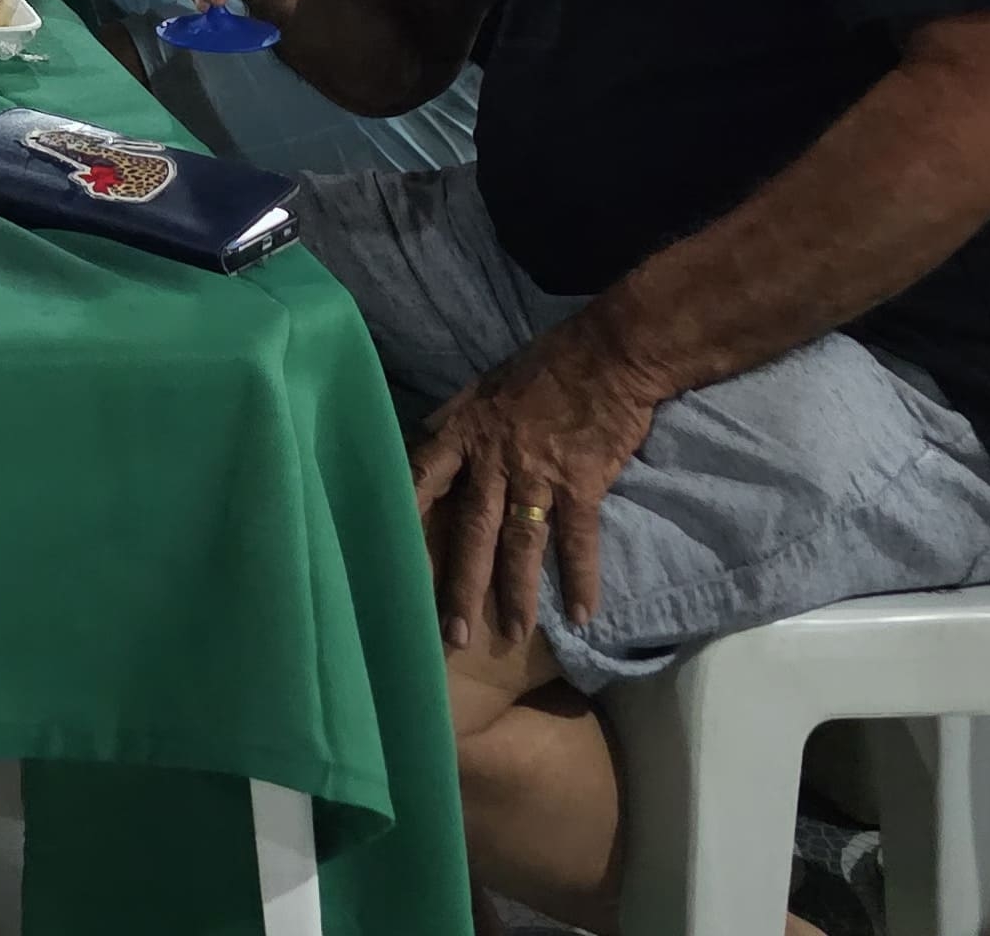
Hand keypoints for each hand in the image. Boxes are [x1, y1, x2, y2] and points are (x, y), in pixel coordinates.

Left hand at [409, 319, 665, 651]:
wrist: (606, 354)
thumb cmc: (542, 368)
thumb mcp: (482, 389)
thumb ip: (454, 426)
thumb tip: (423, 450)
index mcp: (463, 431)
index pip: (420, 478)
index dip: (401, 519)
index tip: (383, 558)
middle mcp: (493, 457)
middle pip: (471, 529)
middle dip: (460, 585)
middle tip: (450, 635)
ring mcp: (538, 471)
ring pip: (521, 543)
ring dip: (517, 594)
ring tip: (511, 633)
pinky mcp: (582, 482)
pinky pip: (578, 540)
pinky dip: (581, 579)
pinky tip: (581, 615)